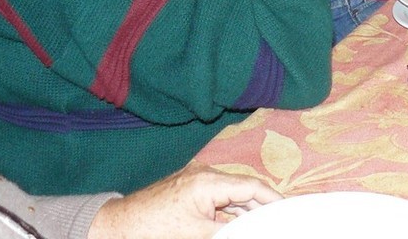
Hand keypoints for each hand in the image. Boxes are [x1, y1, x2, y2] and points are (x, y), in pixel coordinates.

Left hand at [89, 161, 281, 238]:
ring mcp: (196, 181)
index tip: (290, 212)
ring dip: (246, 211)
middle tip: (281, 221)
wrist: (116, 227)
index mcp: (209, 181)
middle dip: (262, 206)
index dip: (273, 199)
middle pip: (244, 189)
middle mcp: (205, 175)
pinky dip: (230, 212)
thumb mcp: (198, 235)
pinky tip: (238, 224)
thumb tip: (252, 230)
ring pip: (231, 195)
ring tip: (264, 224)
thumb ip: (229, 232)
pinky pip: (218, 199)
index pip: (251, 187)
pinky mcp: (188, 191)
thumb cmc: (154, 229)